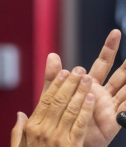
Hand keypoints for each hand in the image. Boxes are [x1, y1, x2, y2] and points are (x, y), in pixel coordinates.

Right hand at [11, 67, 94, 146]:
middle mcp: (44, 130)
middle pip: (59, 100)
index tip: (64, 72)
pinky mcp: (71, 146)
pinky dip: (86, 110)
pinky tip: (91, 100)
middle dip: (70, 84)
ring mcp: (57, 138)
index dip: (56, 84)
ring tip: (88, 80)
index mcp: (32, 127)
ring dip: (80, 93)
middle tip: (79, 71)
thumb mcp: (19, 146)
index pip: (45, 99)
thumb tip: (20, 114)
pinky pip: (80, 124)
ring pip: (71, 109)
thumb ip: (19, 130)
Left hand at [42, 30, 125, 146]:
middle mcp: (103, 92)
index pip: (102, 62)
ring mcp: (110, 105)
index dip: (109, 49)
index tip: (116, 33)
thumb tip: (52, 55)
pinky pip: (125, 107)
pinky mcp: (114, 120)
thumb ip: (53, 76)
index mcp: (90, 84)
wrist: (59, 139)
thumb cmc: (58, 118)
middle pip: (119, 73)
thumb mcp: (53, 94)